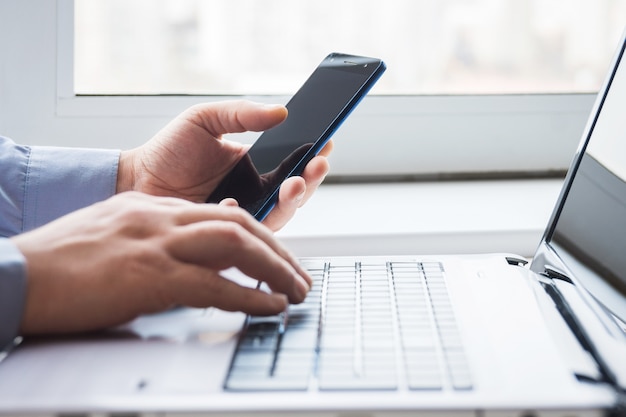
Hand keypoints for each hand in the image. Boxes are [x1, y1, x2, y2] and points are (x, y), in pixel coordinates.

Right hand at [11, 192, 311, 334]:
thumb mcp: (114, 235)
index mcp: (154, 207)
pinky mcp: (149, 276)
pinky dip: (249, 296)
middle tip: (300, 274)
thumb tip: (184, 261)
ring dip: (275, 269)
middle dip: (278, 250)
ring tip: (298, 290)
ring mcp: (157, 244)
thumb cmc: (60, 262)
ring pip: (236, 245)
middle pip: (240, 224)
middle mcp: (161, 218)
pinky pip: (214, 284)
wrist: (17, 273)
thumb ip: (153, 239)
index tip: (276, 254)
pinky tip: (270, 306)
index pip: (222, 213)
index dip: (258, 234)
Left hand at [117, 100, 330, 230]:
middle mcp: (254, 194)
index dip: (313, 156)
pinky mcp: (224, 235)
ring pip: (279, 216)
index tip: (326, 143)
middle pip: (295, 193)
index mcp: (254, 166)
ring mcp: (241, 215)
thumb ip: (242, 114)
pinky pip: (244, 232)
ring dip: (291, 201)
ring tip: (292, 184)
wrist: (135, 180)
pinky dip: (243, 217)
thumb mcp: (206, 119)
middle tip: (314, 166)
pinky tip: (231, 202)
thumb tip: (281, 112)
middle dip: (311, 180)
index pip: (293, 163)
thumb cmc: (168, 150)